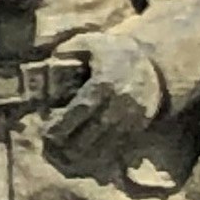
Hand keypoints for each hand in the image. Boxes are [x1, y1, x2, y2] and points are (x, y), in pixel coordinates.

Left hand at [44, 29, 165, 169]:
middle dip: (70, 144)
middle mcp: (120, 102)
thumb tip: (49, 64)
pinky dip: (104, 154)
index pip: (80, 110)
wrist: (153, 62)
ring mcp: (132, 116)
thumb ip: (67, 51)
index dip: (62, 125)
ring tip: (66, 157)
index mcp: (105, 82)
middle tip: (52, 149)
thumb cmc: (114, 52)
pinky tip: (88, 158)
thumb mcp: (89, 42)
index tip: (46, 133)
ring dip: (86, 154)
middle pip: (92, 131)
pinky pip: (120, 145)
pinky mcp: (140, 125)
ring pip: (107, 143)